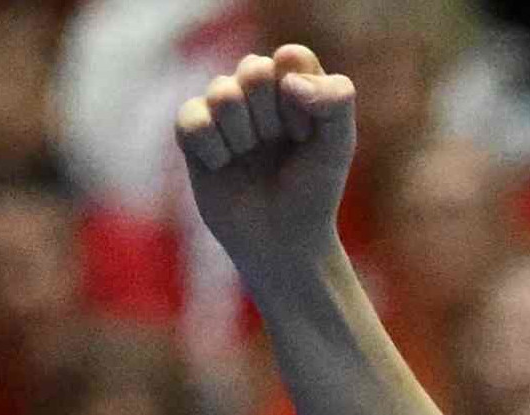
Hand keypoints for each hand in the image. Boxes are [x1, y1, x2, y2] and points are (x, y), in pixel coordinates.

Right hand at [175, 46, 361, 279]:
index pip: (292, 57)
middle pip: (254, 69)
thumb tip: (289, 81)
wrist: (280, 242)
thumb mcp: (338, 145)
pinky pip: (191, 117)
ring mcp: (222, 109)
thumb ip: (336, 101)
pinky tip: (224, 166)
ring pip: (222, 92)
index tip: (307, 133)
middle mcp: (257, 90)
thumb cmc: (314, 191)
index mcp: (295, 84)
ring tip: (250, 158)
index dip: (300, 97)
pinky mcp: (193, 131)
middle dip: (272, 117)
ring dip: (243, 135)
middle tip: (278, 146)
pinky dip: (213, 149)